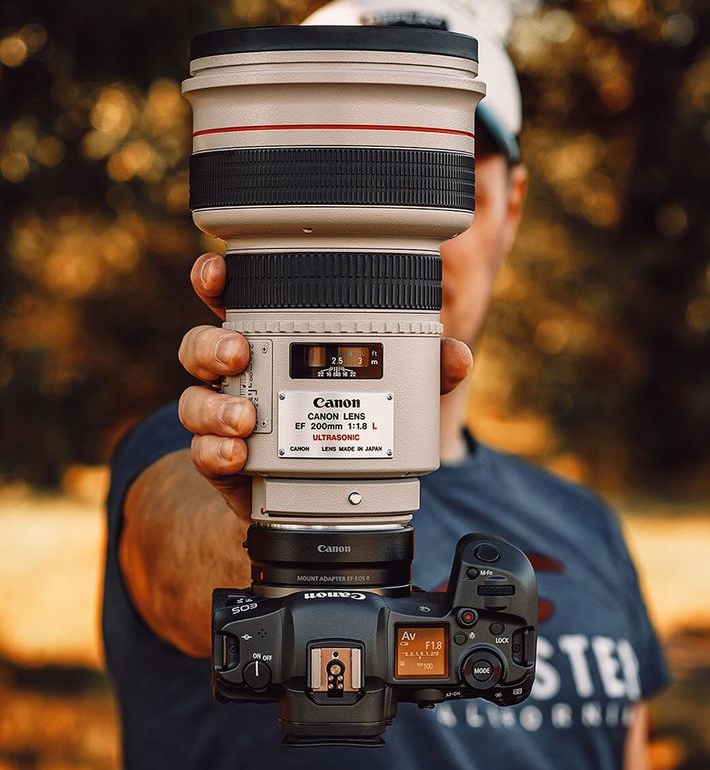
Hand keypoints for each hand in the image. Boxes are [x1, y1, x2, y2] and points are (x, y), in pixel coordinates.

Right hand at [178, 253, 472, 518]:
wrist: (328, 498)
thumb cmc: (352, 427)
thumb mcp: (393, 395)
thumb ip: (423, 372)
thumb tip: (455, 356)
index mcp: (276, 344)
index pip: (236, 301)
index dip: (216, 279)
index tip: (219, 271)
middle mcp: (245, 378)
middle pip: (201, 345)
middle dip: (211, 343)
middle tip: (238, 351)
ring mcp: (230, 420)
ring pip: (194, 400)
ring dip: (213, 405)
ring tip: (245, 417)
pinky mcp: (227, 463)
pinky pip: (203, 453)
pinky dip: (215, 452)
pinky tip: (237, 454)